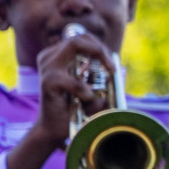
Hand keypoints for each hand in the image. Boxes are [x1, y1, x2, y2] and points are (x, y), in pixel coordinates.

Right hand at [29, 29, 117, 146]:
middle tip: (112, 68)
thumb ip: (100, 76)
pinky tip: (86, 100)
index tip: (112, 65)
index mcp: (56, 56)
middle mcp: (49, 58)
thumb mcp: (88, 88)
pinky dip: (85, 90)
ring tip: (99, 83)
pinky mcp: (47, 82)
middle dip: (99, 49)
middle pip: (78, 38)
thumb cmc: (73, 108)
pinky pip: (74, 81)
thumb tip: (121, 70)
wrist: (53, 129)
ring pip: (74, 46)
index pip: (81, 38)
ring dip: (94, 64)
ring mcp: (47, 68)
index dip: (99, 46)